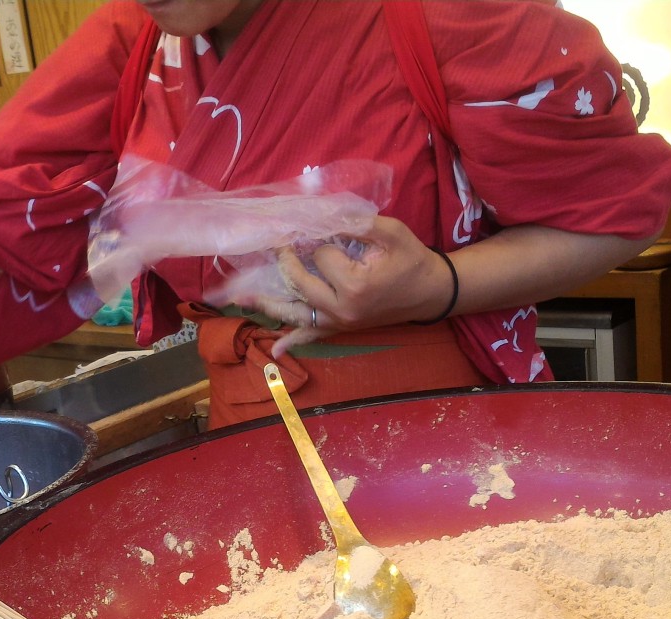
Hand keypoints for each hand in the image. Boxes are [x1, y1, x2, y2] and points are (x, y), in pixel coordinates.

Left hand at [264, 216, 453, 355]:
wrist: (431, 293)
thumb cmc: (412, 260)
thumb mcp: (390, 232)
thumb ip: (356, 223)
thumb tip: (321, 216)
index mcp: (353, 284)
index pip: (320, 256)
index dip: (324, 241)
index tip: (334, 235)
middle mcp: (340, 308)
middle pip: (300, 282)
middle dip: (286, 260)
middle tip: (276, 244)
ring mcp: (338, 323)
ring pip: (295, 312)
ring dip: (267, 305)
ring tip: (239, 298)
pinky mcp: (340, 329)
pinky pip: (312, 337)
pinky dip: (293, 342)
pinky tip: (275, 350)